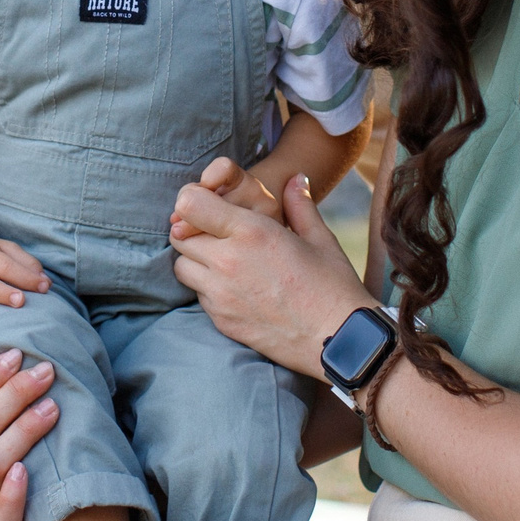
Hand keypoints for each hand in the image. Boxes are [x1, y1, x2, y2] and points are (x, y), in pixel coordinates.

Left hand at [170, 173, 369, 376]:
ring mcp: (221, 294)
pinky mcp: (221, 320)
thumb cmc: (334, 286)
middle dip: (192, 231)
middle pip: (179, 236)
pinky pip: (198, 296)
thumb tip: (295, 178)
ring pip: (182, 267)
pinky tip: (235, 288)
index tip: (207, 205)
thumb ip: (300, 205)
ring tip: (225, 262)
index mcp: (252, 231)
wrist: (340, 341)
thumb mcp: (320, 239)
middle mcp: (228, 261)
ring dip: (195, 260)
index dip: (193, 201)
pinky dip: (207, 289)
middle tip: (217, 234)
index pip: (189, 204)